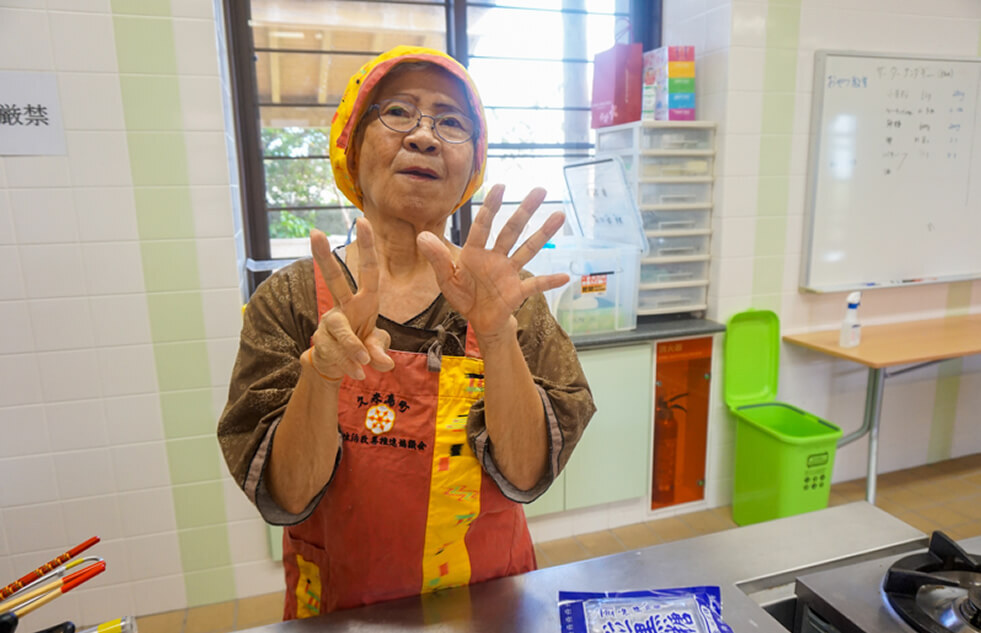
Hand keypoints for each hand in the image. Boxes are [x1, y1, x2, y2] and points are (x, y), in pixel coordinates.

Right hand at [306, 219, 394, 380]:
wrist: (340, 367)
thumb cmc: (363, 346)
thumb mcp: (377, 345)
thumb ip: (380, 350)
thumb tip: (382, 362)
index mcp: (365, 301)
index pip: (368, 271)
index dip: (366, 247)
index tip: (362, 220)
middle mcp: (344, 306)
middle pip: (334, 279)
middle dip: (324, 256)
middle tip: (314, 233)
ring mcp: (330, 323)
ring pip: (339, 330)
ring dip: (352, 348)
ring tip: (363, 366)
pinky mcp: (320, 341)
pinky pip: (335, 354)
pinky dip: (348, 366)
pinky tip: (356, 373)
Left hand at [416, 184, 568, 341]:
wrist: (479, 320)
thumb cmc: (463, 295)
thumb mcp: (445, 278)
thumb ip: (437, 258)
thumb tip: (421, 236)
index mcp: (476, 252)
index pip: (484, 225)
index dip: (491, 207)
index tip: (500, 186)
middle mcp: (496, 257)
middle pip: (512, 230)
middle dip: (525, 211)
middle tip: (540, 190)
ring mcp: (509, 272)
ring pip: (528, 249)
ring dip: (543, 234)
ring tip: (559, 216)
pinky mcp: (517, 291)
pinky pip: (535, 285)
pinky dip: (549, 282)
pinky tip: (566, 277)